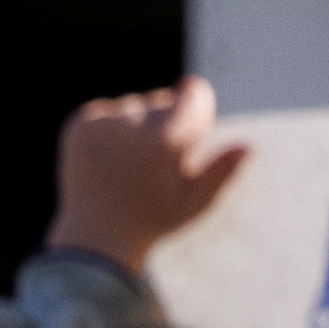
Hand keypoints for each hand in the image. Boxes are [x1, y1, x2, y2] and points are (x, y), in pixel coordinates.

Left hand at [46, 79, 245, 267]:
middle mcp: (131, 124)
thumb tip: (248, 146)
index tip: (197, 119)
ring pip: (134, 105)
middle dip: (168, 121)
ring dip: (139, 125)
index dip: (199, 104)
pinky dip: (112, 129)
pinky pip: (106, 111)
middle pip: (163, 99)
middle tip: (160, 162)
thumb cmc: (154, 221)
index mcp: (165, 141)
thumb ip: (221, 172)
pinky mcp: (80, 124)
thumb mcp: (195, 203)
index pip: (192, 93)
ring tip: (134, 164)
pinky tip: (112, 159)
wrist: (96, 234)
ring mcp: (102, 122)